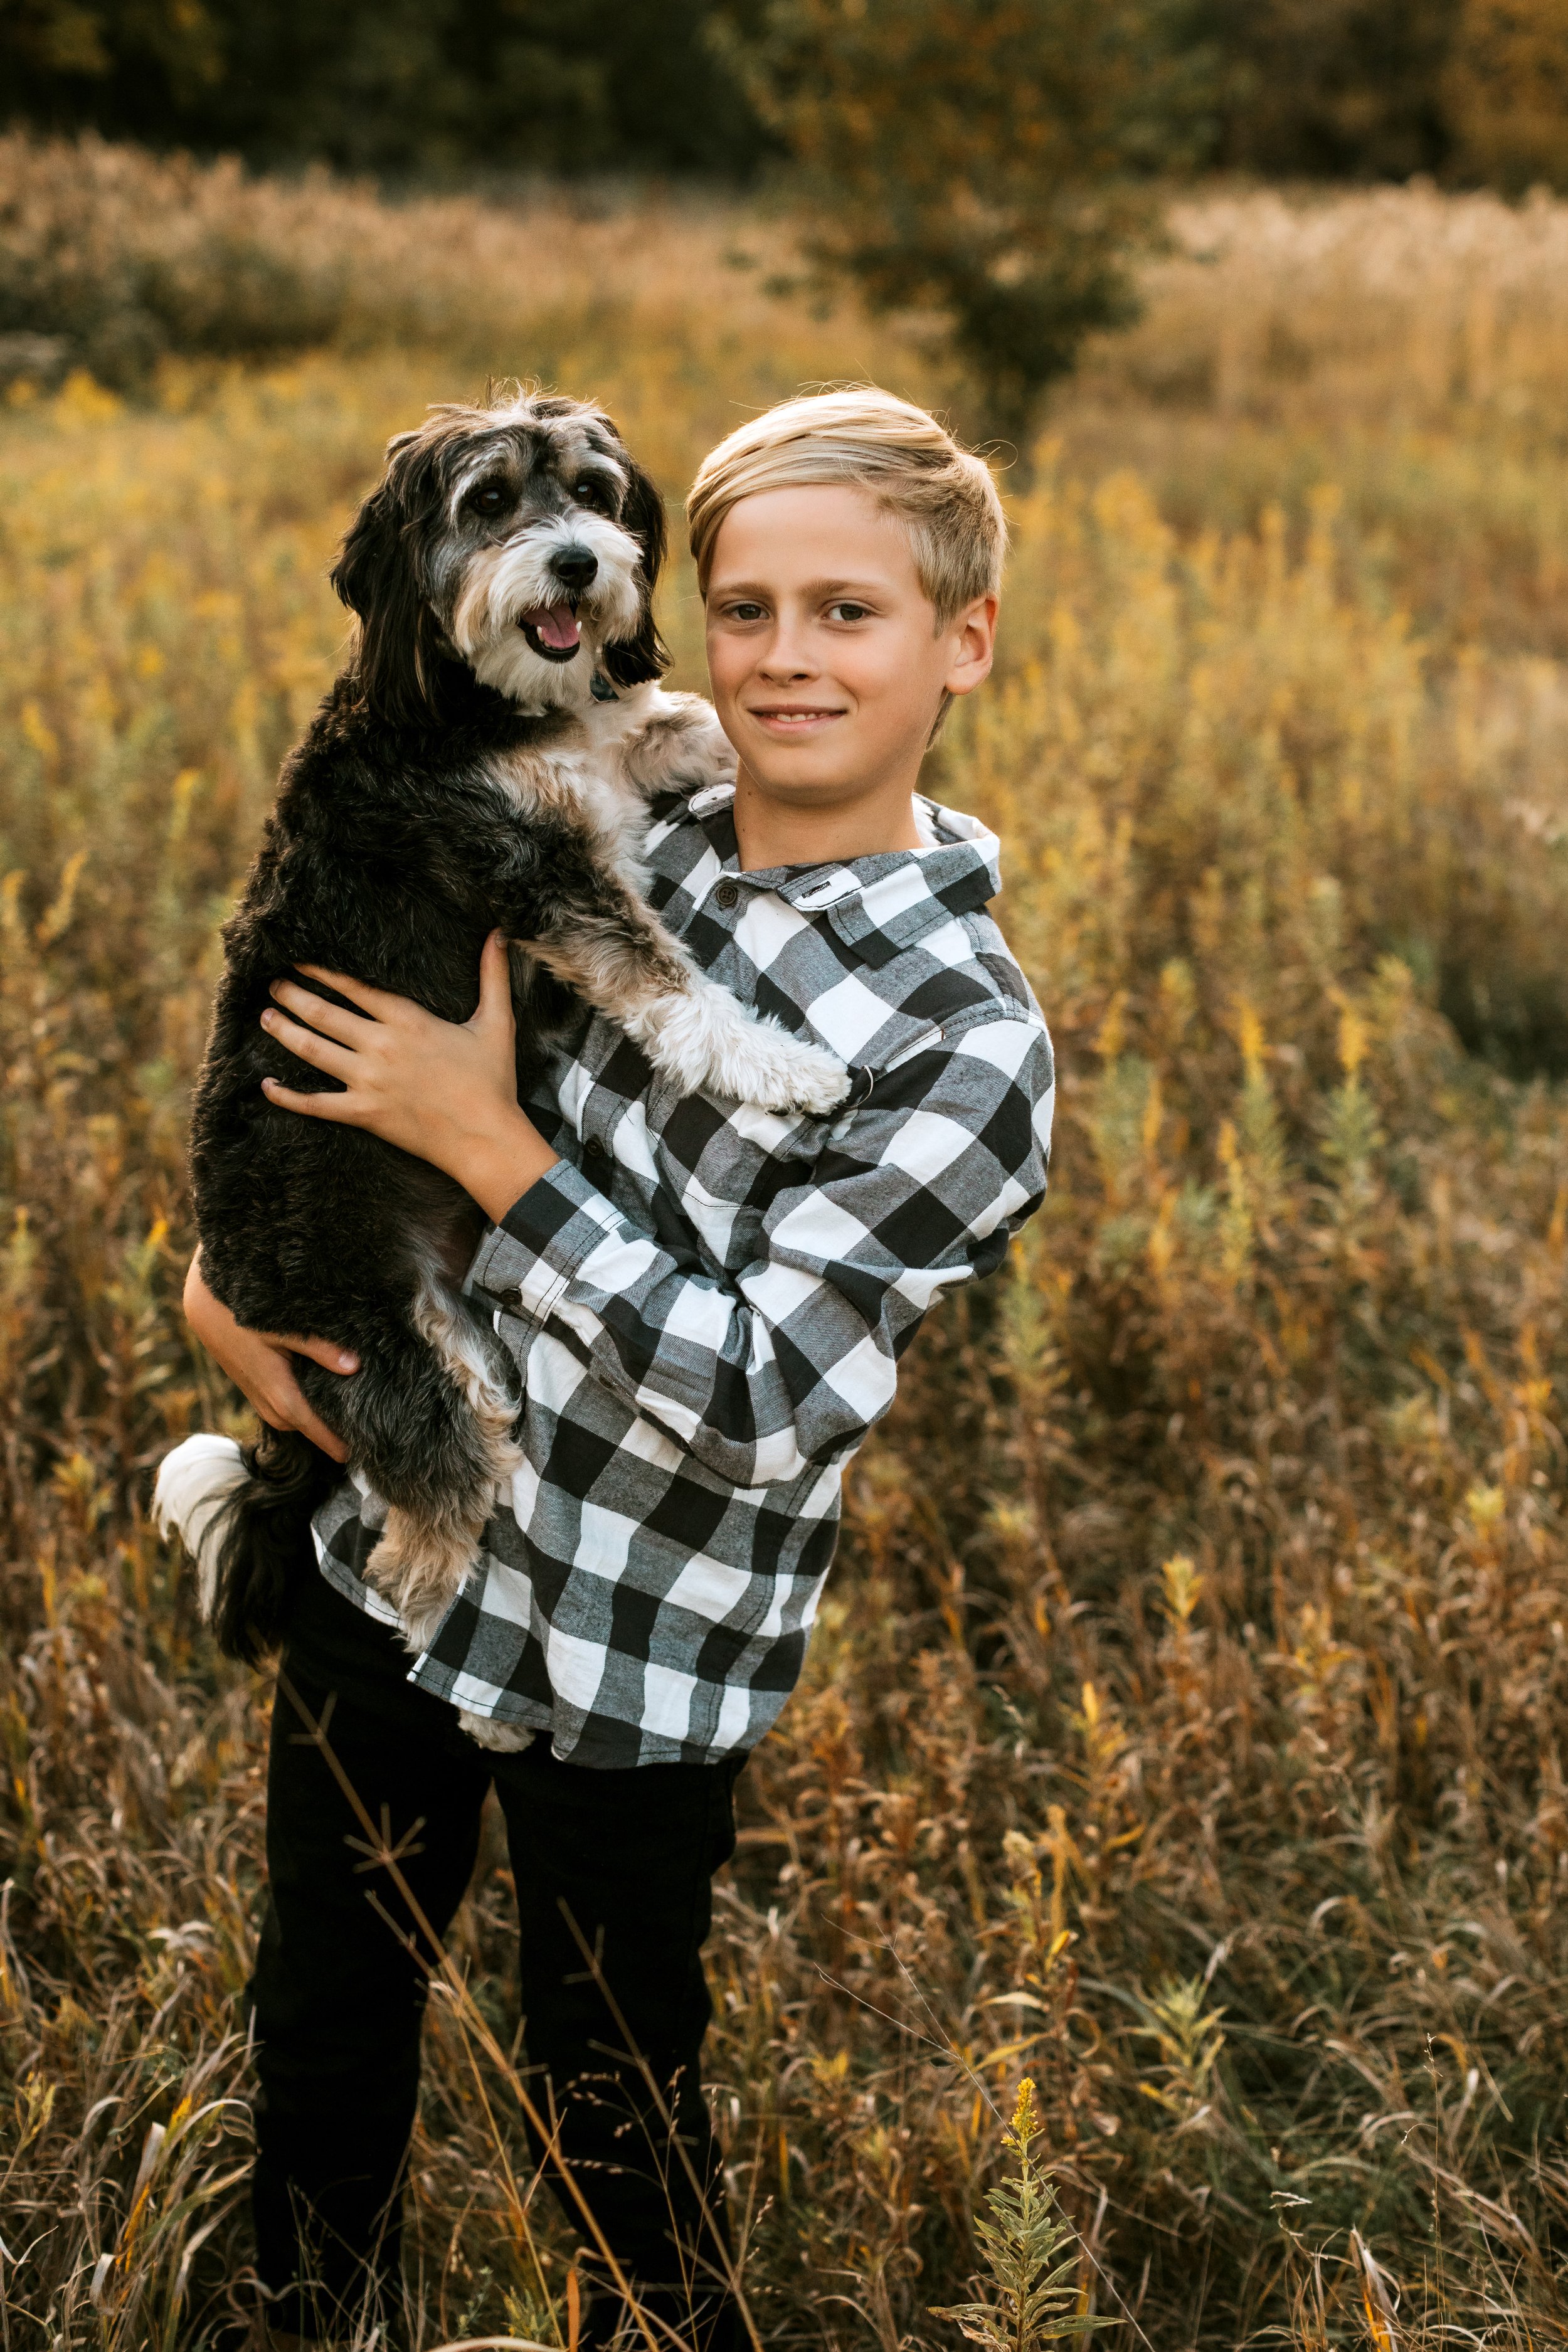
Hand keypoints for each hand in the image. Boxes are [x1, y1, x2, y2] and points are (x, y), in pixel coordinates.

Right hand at [183, 1250, 356, 1462]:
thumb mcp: (286, 1329)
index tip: (360, 1454)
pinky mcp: (255, 1392)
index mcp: (280, 1394)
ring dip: (314, 1423)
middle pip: (307, 1429)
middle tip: (363, 1433)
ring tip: (345, 1419)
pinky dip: (301, 1411)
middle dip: (331, 1435)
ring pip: (294, 1421)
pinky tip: (319, 1398)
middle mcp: (269, 1405)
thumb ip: (321, 1349)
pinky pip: (283, 1411)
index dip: (337, 1443)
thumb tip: (355, 1367)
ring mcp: (259, 1400)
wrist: (206, 1311)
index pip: (315, 1429)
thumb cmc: (247, 1317)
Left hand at [258, 931, 558, 1222]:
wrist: (485, 1138)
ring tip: (266, 1016)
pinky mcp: (363, 1114)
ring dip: (283, 1030)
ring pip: (312, 1050)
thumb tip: (499, 935)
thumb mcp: (497, 1023)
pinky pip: (315, 1104)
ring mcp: (368, 1082)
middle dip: (292, 995)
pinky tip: (267, 1084)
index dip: (322, 971)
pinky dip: (287, 1096)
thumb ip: (493, 976)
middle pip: (323, 1013)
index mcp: (408, 1021)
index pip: (354, 987)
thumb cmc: (493, 1082)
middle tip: (272, 983)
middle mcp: (381, 1046)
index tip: (299, 959)